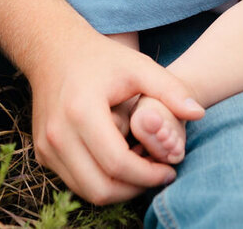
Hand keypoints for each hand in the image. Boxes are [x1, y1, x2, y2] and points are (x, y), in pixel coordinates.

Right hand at [28, 23, 202, 204]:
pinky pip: (75, 181)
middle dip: (135, 189)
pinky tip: (120, 162)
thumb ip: (170, 89)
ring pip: (86, 191)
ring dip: (118, 189)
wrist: (54, 50)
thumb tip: (199, 113)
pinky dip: (100, 180)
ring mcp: (46, 147)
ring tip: (142, 168)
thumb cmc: (102, 58)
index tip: (170, 171)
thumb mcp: (139, 66)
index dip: (148, 175)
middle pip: (100, 188)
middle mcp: (58, 134)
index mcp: (82, 112)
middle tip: (158, 175)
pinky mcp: (43, 153)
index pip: (118, 164)